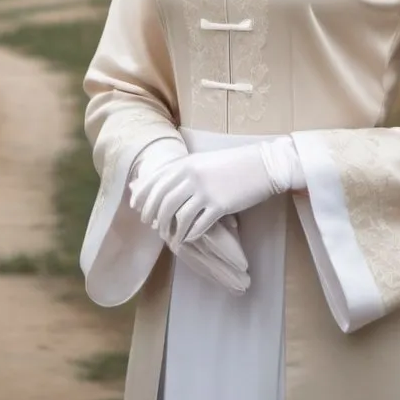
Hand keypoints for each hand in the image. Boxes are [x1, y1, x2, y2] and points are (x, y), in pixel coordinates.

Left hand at [130, 137, 250, 292]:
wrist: (261, 165)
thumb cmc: (232, 164)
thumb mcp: (203, 162)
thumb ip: (183, 172)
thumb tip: (163, 186)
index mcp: (186, 163)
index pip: (155, 182)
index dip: (143, 197)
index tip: (137, 208)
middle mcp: (191, 176)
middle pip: (163, 201)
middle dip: (154, 216)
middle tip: (153, 226)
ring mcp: (205, 191)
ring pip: (178, 216)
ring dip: (171, 229)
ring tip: (171, 236)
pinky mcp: (220, 205)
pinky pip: (198, 225)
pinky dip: (190, 235)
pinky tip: (189, 238)